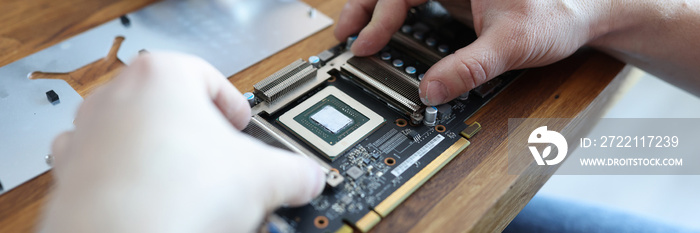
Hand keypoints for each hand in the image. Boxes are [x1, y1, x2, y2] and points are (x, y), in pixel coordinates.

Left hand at [42, 52, 324, 232]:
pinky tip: (156, 206)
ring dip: (164, 157)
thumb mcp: (262, 177)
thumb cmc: (175, 197)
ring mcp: (87, 136)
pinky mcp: (71, 175)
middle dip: (201, 137)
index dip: (234, 106)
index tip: (243, 126)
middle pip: (172, 108)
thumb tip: (307, 177)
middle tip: (225, 164)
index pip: (209, 78)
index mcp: (162, 76)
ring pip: (137, 137)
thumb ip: (294, 170)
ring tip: (192, 190)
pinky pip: (108, 171)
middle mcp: (116, 97)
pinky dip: (131, 184)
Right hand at [335, 0, 610, 104]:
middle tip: (345, 36)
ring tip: (355, 33)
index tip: (366, 45)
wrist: (588, 9)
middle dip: (364, 6)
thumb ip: (469, 68)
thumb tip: (431, 90)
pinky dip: (396, 14)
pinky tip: (386, 30)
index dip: (379, 15)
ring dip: (375, 8)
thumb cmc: (560, 11)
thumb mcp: (511, 43)